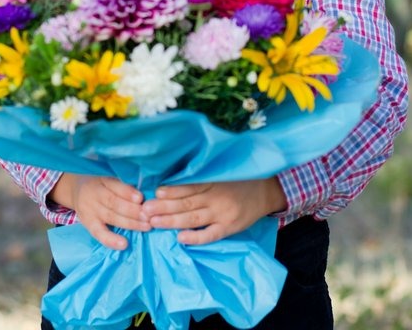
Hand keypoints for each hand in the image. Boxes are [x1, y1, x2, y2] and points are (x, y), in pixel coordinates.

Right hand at [49, 174, 150, 249]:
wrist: (76, 190)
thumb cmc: (100, 183)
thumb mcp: (109, 177)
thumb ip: (124, 183)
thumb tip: (147, 190)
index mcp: (103, 180)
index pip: (115, 186)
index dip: (127, 192)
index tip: (141, 197)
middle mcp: (96, 195)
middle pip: (114, 203)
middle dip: (133, 210)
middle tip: (149, 215)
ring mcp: (91, 210)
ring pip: (111, 217)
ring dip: (130, 223)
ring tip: (146, 226)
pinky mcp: (88, 224)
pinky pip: (99, 234)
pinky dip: (111, 240)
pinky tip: (124, 244)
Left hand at [141, 177, 286, 244]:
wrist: (265, 191)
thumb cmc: (238, 180)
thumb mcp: (220, 173)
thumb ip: (201, 178)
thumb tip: (171, 182)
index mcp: (213, 181)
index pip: (188, 186)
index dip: (171, 190)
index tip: (154, 193)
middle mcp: (216, 197)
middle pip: (187, 203)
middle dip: (164, 207)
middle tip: (145, 210)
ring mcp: (223, 214)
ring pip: (194, 218)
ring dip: (172, 221)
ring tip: (154, 223)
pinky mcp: (229, 228)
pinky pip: (210, 234)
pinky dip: (196, 237)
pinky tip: (181, 239)